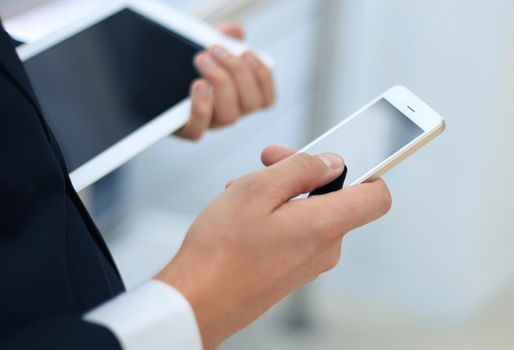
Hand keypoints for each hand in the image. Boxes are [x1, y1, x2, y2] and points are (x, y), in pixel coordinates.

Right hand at [156, 146, 391, 349]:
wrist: (197, 303)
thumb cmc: (221, 251)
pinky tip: (242, 214)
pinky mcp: (290, 272)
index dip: (364, 170)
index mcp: (326, 225)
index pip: (377, 196)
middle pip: (332, 197)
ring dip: (280, 194)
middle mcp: (324, 248)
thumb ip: (301, 169)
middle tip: (266, 160)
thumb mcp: (258, 190)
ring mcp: (307, 264)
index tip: (335, 157)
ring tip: (242, 190)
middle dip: (300, 173)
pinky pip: (293, 233)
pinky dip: (274, 215)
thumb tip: (330, 163)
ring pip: (307, 212)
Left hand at [175, 22, 274, 139]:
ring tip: (202, 58)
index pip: (266, 98)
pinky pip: (198, 131)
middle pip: (250, 104)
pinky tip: (197, 84)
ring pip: (229, 116)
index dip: (263, 77)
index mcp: (242, 97)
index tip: (247, 53)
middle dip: (237, 71)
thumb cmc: (193, 65)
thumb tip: (231, 31)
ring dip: (220, 82)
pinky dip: (201, 108)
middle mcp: (230, 112)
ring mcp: (211, 123)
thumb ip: (226, 36)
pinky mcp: (187, 130)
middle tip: (215, 48)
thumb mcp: (212, 47)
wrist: (159, 81)